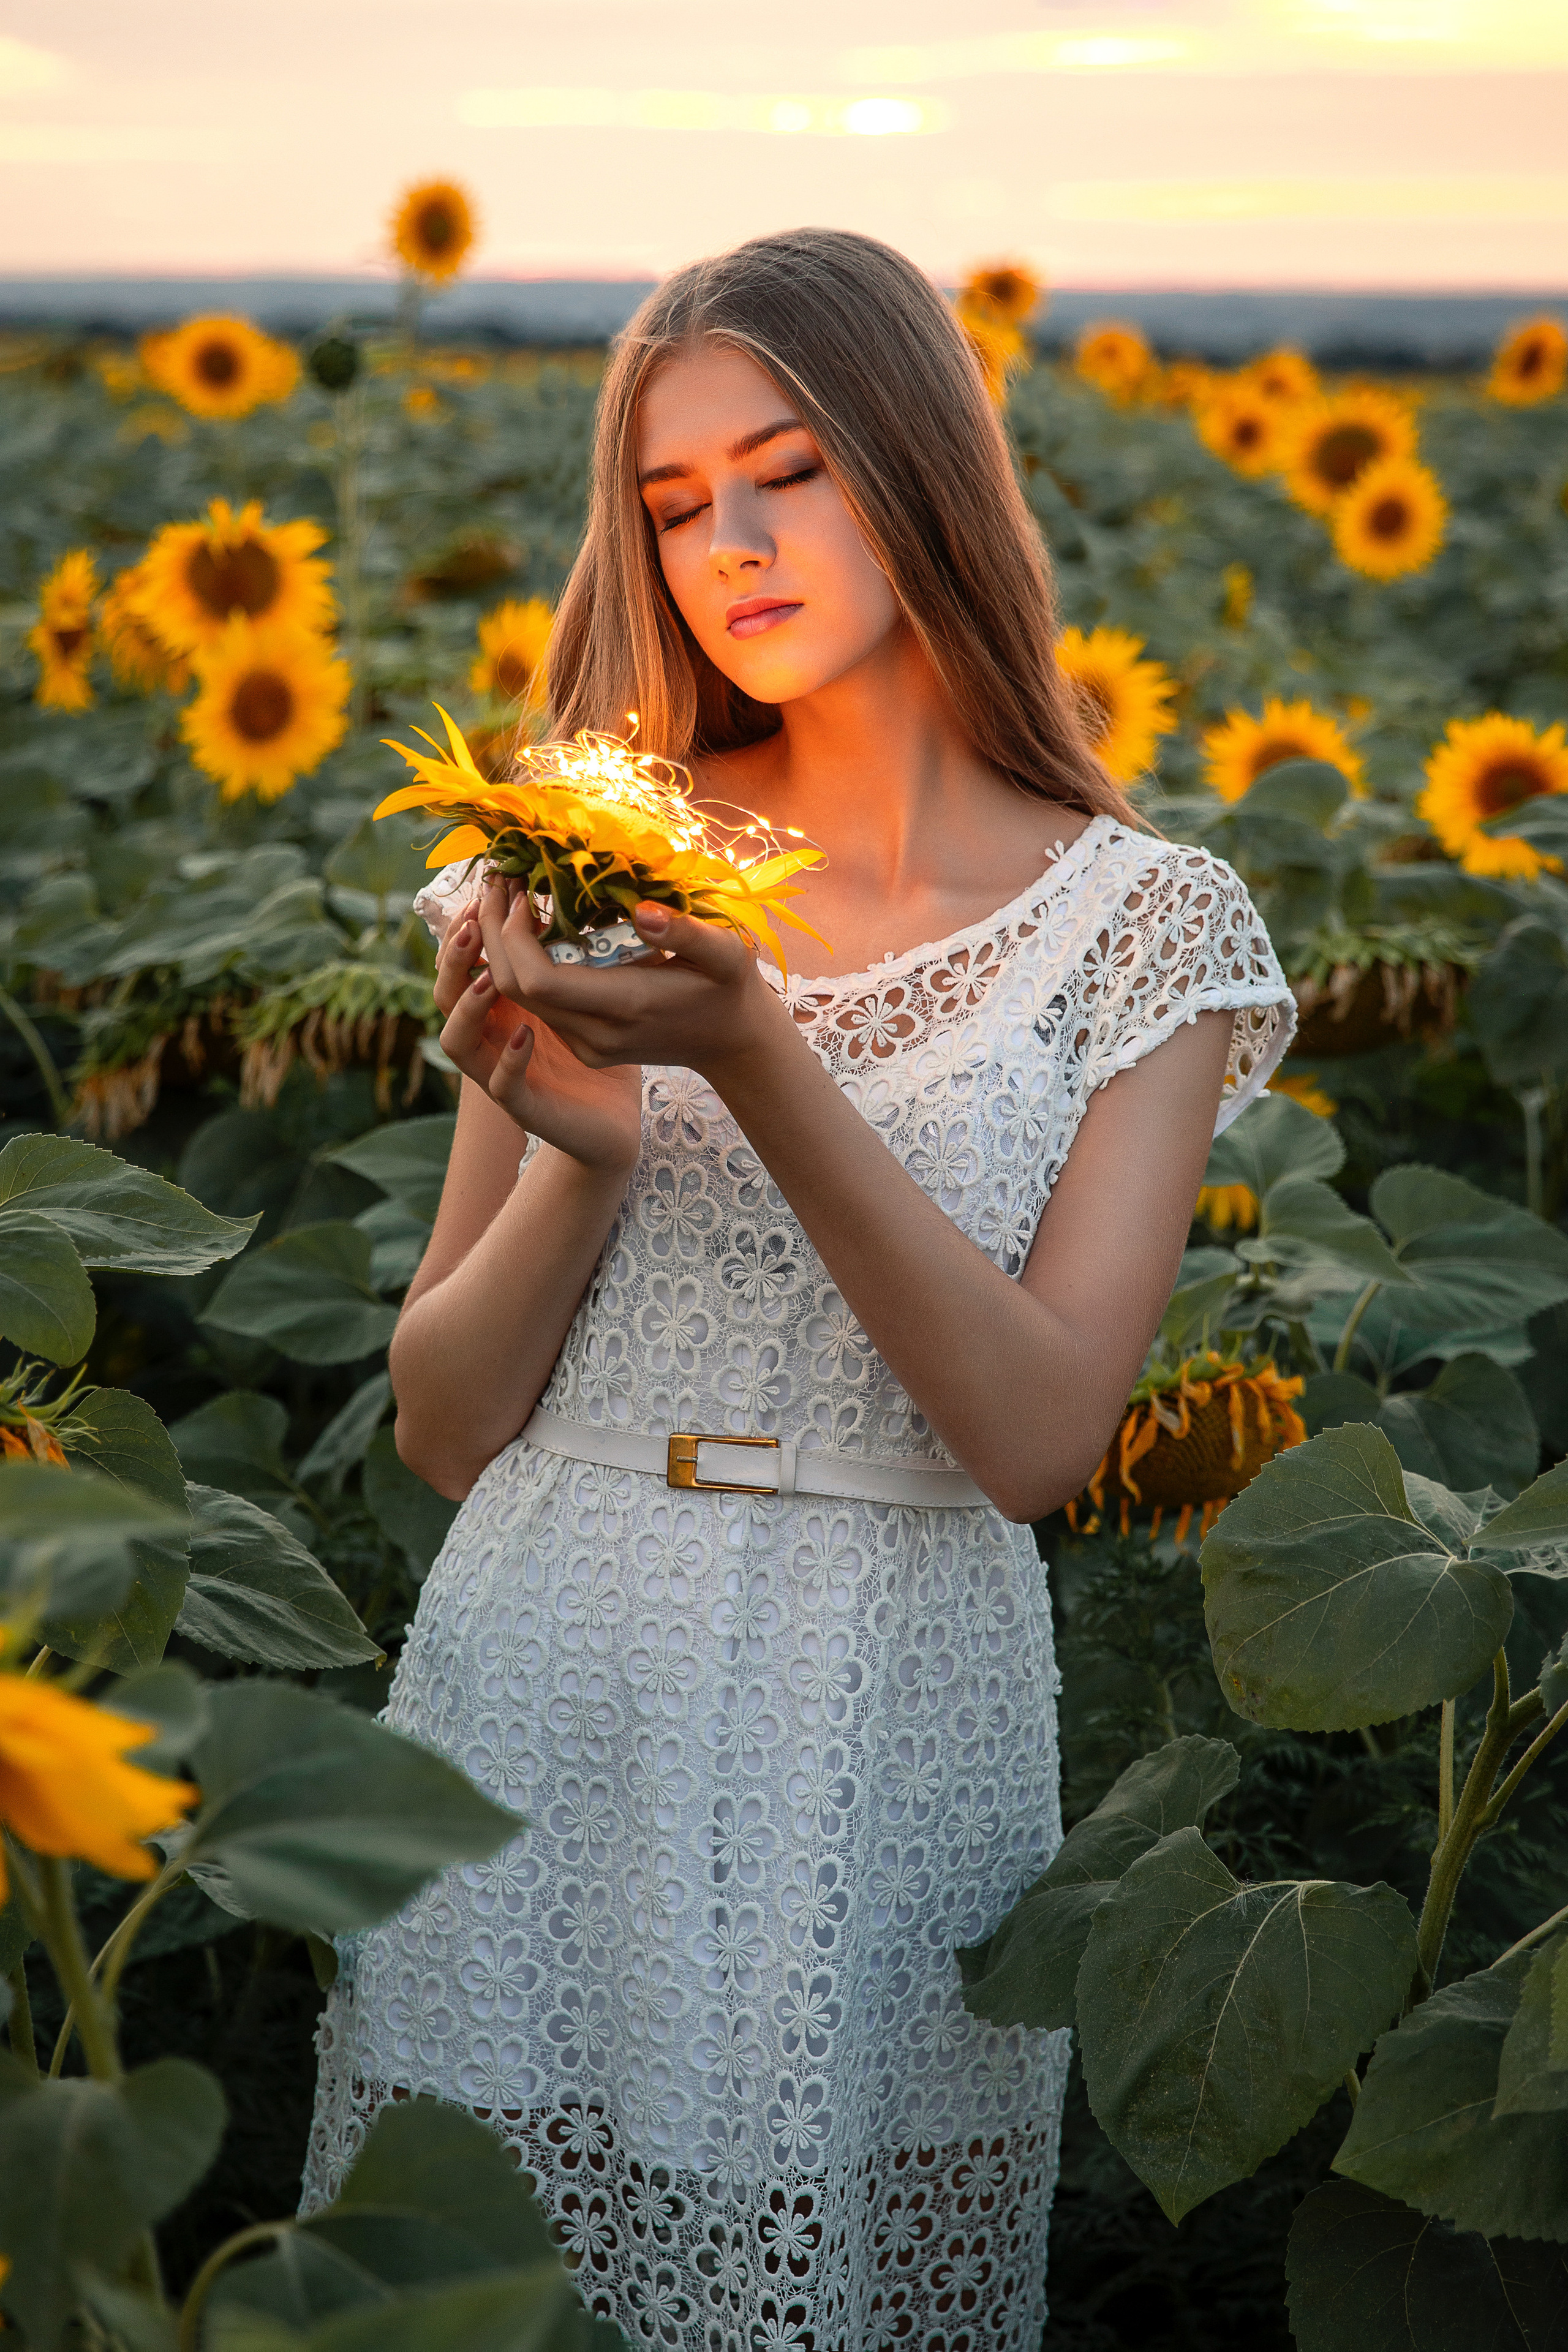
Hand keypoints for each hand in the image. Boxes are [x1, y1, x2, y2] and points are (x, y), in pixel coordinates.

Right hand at [433, 889, 643, 1172]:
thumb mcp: (584, 999)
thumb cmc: (601, 1057)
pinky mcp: (526, 1109)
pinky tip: (527, 1034)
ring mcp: (500, 1075)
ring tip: (492, 977)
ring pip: (457, 1041)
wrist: (615, 1125)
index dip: (462, 933)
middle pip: (445, 996)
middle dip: (455, 959)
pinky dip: (509, 1060)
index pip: (460, 967)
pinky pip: (501, 1086)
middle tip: (476, 924)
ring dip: (468, 1006)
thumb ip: (570, 959)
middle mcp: (491, 1040)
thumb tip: (572, 896)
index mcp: (500, 1011)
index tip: (484, 894)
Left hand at [469, 878, 792, 1088]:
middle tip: (498, 882)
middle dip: (493, 934)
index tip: (522, 892)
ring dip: (502, 948)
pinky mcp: (584, 1046)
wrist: (733, 1043)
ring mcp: (587, 1045)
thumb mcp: (725, 954)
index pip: (538, 981)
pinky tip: (530, 929)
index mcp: (626, 1006)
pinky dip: (521, 966)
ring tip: (509, 896)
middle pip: (514, 988)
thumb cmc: (730, 988)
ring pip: (518, 999)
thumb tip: (641, 908)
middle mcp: (596, 1034)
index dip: (513, 936)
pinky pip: (537, 1006)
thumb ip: (684, 932)